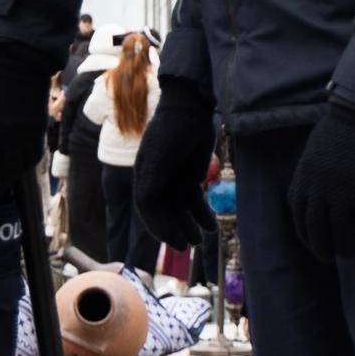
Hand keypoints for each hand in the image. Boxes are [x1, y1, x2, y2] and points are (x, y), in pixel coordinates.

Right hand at [133, 76, 217, 249]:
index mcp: (143, 177)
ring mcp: (175, 180)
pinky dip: (202, 215)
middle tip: (187, 246)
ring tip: (201, 240)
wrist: (191, 109)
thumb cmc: (171, 131)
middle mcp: (157, 181)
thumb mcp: (159, 156)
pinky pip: (195, 202)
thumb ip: (151, 180)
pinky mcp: (191, 177)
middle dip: (175, 230)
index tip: (173, 240)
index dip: (159, 226)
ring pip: (181, 211)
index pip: (148, 208)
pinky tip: (211, 227)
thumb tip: (145, 205)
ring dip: (190, 226)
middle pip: (165, 213)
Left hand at [285, 102, 354, 259]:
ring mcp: (344, 193)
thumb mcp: (312, 153)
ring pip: (342, 233)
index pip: (298, 217)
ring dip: (346, 247)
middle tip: (329, 257)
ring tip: (351, 252)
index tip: (312, 243)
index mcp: (303, 179)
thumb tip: (312, 201)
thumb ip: (310, 178)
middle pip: (317, 230)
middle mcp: (319, 190)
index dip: (304, 235)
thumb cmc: (338, 129)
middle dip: (322, 249)